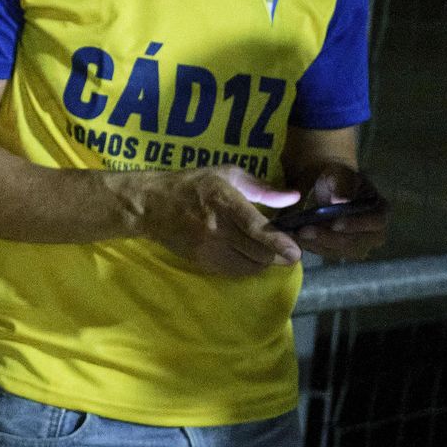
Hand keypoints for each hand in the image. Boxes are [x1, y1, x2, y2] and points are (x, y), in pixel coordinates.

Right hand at [129, 165, 302, 276]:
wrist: (150, 206)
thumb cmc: (191, 185)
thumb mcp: (225, 175)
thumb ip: (261, 187)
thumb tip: (293, 197)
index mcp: (223, 202)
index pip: (254, 228)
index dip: (277, 242)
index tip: (295, 251)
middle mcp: (216, 229)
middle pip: (257, 252)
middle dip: (278, 256)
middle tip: (290, 252)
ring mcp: (207, 248)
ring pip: (248, 266)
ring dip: (263, 262)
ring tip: (267, 252)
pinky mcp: (201, 261)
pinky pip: (234, 271)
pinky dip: (247, 266)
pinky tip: (248, 256)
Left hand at [293, 165, 387, 260]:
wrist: (330, 190)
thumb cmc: (339, 180)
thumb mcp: (340, 175)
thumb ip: (342, 184)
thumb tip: (341, 200)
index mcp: (380, 211)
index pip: (375, 222)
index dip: (356, 224)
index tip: (335, 224)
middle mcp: (374, 233)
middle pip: (356, 242)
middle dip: (329, 237)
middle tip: (305, 230)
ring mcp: (359, 245)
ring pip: (340, 251)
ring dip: (317, 244)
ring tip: (297, 234)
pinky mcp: (341, 251)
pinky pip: (328, 253)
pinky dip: (312, 246)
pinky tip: (296, 238)